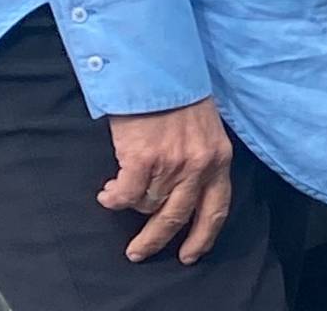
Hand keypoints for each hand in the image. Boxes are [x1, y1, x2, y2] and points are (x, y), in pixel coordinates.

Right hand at [100, 98, 235, 264]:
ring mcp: (172, 164)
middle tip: (138, 252)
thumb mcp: (205, 130)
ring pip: (148, 204)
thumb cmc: (178, 97)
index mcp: (219, 159)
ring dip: (131, 205)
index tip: (189, 254)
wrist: (158, 72)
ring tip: (117, 196)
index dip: (202, 236)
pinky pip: (125, 195)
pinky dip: (113, 198)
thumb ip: (199, 159)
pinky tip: (107, 193)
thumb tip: (182, 190)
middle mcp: (199, 165)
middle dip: (155, 239)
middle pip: (178, 217)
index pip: (216, 208)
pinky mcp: (143, 159)